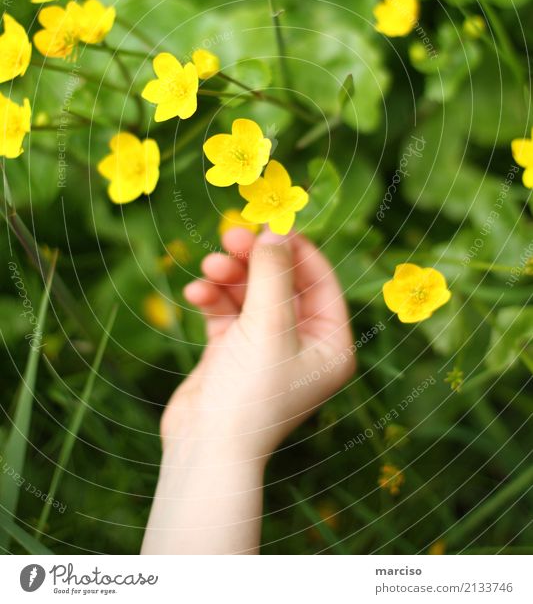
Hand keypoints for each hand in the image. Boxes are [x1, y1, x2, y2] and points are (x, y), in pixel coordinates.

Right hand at [161, 228, 355, 460]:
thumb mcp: (269, 326)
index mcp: (330, 344)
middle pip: (282, 283)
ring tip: (208, 266)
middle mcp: (302, 344)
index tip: (270, 221)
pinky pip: (226, 312)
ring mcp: (265, 348)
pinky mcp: (232, 352)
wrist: (205, 451)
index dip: (296, 248)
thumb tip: (276, 229)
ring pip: (250, 294)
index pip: (320, 281)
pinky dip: (213, 299)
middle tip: (231, 235)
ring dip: (229, 277)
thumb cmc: (251, 394)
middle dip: (255, 260)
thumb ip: (273, 273)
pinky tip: (196, 293)